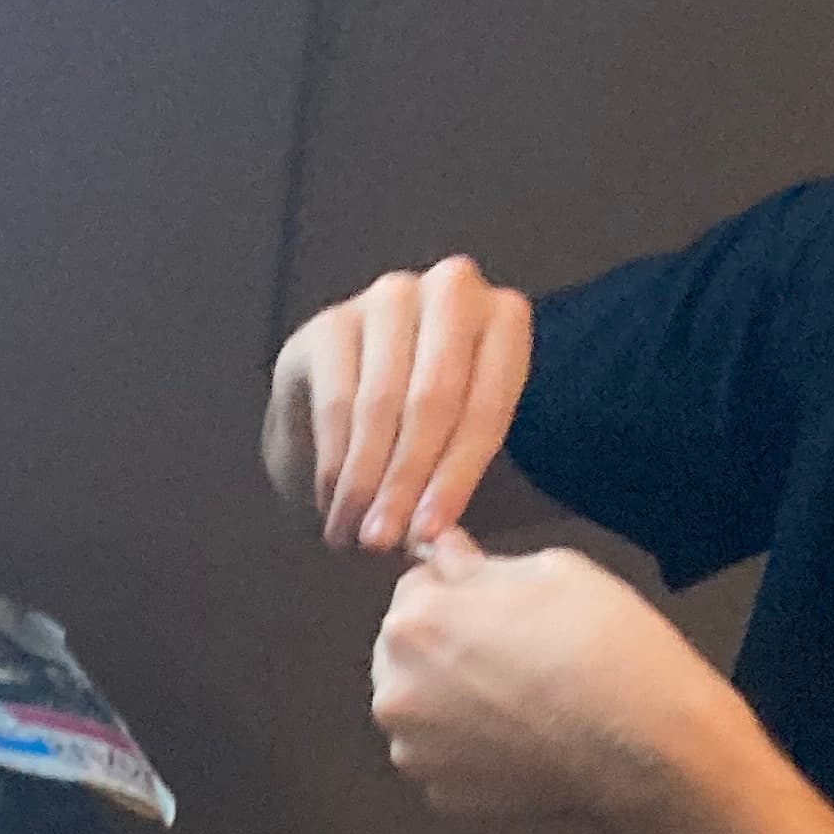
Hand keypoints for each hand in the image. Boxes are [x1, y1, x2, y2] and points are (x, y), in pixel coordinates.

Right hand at [265, 259, 532, 554]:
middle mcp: (452, 290)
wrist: (346, 416)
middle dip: (407, 480)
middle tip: (384, 542)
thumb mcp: (456, 458)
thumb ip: (455, 488)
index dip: (457, 477)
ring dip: (365, 481)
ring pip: (380, 404)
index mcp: (504, 320)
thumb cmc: (422, 441)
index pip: (486, 405)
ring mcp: (389, 298)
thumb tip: (437, 543)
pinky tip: (333, 508)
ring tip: (355, 536)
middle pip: (434, 398)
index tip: (431, 534)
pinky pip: (334, 406)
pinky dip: (334, 467)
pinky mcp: (329, 324)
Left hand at [369, 528, 731, 826]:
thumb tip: (446, 555)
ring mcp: (413, 752)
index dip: (454, 590)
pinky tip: (517, 736)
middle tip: (508, 651)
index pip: (412, 589)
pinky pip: (443, 758)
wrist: (639, 741)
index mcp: (414, 624)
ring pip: (419, 710)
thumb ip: (479, 567)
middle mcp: (395, 692)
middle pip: (404, 654)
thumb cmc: (600, 643)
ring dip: (448, 699)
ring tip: (515, 697)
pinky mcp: (440, 795)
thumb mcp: (549, 570)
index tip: (492, 603)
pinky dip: (468, 747)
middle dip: (441, 646)